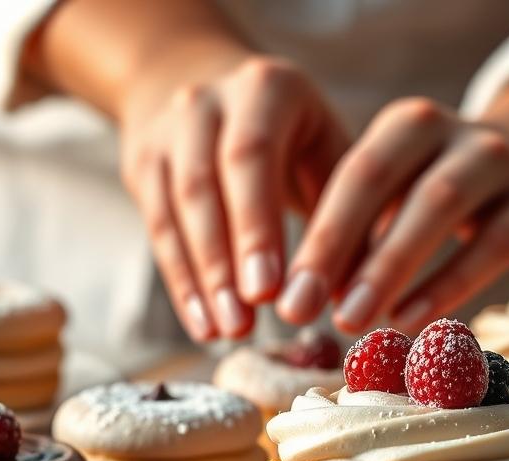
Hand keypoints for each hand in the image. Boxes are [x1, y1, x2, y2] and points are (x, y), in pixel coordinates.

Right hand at [119, 55, 348, 340]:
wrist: (205, 81)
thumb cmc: (293, 135)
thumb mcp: (328, 150)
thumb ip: (352, 213)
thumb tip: (364, 294)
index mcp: (267, 88)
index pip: (254, 154)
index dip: (258, 223)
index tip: (271, 290)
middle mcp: (208, 102)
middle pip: (206, 183)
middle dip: (224, 257)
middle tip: (244, 323)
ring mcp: (168, 132)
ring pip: (176, 209)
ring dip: (202, 277)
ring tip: (227, 332)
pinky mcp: (144, 163)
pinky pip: (158, 228)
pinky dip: (182, 281)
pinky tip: (203, 324)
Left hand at [277, 75, 508, 332]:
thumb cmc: (450, 201)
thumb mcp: (402, 204)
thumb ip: (359, 241)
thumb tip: (301, 298)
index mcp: (407, 126)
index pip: (350, 173)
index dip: (314, 234)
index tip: (280, 293)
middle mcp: (455, 131)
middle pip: (382, 179)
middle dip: (335, 248)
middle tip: (298, 310)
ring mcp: (505, 161)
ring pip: (438, 205)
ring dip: (388, 267)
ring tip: (350, 319)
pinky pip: (494, 243)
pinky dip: (449, 283)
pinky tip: (411, 319)